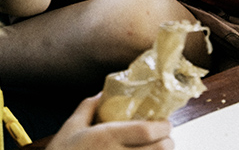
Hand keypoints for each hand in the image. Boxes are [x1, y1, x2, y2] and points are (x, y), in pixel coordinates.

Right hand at [46, 95, 173, 149]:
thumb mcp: (71, 127)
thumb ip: (88, 108)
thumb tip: (102, 93)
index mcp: (106, 137)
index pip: (146, 131)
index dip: (163, 126)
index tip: (165, 122)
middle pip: (160, 149)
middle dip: (168, 142)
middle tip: (165, 137)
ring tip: (157, 149)